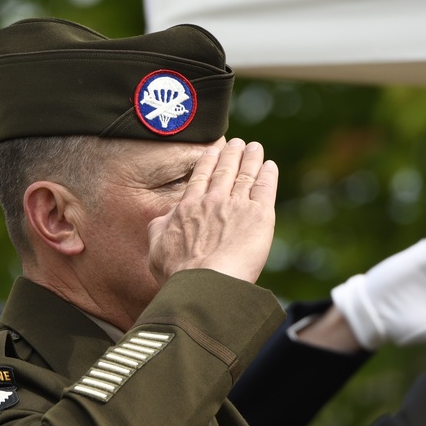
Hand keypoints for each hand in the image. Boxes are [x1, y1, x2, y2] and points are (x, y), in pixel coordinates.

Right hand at [148, 138, 277, 284]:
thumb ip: (159, 228)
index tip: (213, 151)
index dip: (208, 161)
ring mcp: (237, 205)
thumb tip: (164, 218)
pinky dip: (268, 175)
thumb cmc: (178, 272)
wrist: (205, 283)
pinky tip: (270, 166)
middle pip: (224, 170)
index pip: (200, 177)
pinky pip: (265, 188)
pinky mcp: (260, 215)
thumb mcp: (156, 248)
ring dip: (251, 158)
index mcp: (188, 207)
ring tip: (254, 148)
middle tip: (236, 143)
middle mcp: (213, 200)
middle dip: (231, 154)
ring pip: (246, 174)